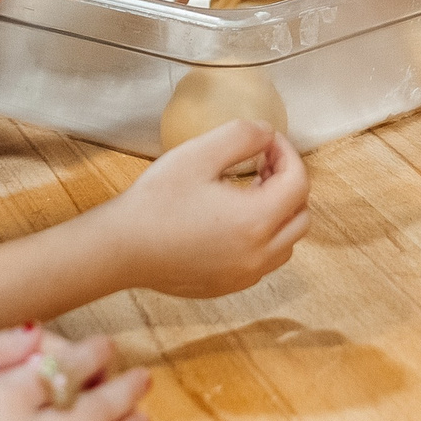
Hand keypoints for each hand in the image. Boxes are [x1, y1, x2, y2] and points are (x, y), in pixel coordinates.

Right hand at [91, 122, 311, 297]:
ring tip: (250, 189)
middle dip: (289, 184)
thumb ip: (242, 135)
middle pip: (301, 216)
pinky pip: (264, 260)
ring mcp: (244, 275)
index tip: (266, 142)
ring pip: (287, 242)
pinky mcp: (228, 286)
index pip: (299, 182)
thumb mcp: (199, 153)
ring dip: (279, 213)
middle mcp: (258, 254)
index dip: (287, 154)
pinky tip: (233, 218)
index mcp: (256, 221)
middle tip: (262, 164)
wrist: (119, 249)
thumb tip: (268, 134)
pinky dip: (263, 236)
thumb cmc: (156, 201)